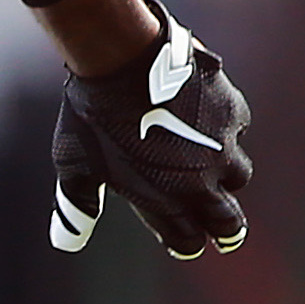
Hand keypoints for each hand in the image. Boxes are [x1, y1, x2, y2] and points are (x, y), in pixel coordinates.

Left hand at [50, 0, 251, 259]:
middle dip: (226, 230)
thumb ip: (76, 207)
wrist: (120, 58)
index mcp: (165, 199)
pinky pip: (237, 129)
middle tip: (225, 234)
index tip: (184, 242)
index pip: (187, 241)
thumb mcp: (75, 166)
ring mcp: (223, 145)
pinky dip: (224, 130)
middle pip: (229, 222)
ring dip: (226, 176)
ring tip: (210, 170)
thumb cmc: (91, 116)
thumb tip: (65, 242)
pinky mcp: (233, 111)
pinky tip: (205, 120)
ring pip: (239, 174)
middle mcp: (201, 179)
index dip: (185, 245)